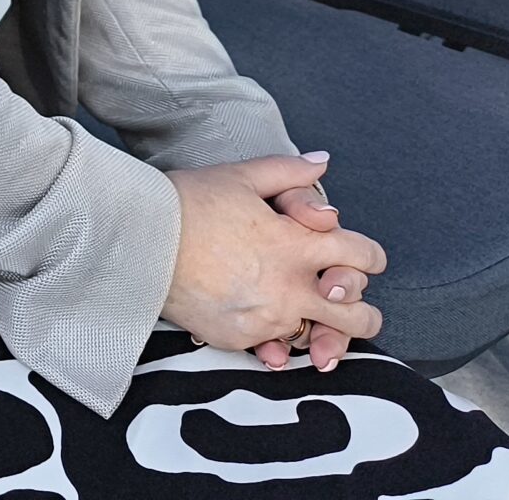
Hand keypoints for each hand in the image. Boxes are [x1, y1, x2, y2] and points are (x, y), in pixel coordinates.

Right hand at [163, 154, 385, 356]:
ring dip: (325, 333)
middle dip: (363, 310)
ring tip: (318, 332)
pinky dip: (275, 340)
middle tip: (354, 306)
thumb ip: (288, 171)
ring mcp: (267, 317)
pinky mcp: (240, 337)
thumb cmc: (188, 202)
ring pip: (319, 338)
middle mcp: (290, 286)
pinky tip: (271, 332)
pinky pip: (274, 347)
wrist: (138, 239)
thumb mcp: (240, 176)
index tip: (363, 258)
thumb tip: (322, 162)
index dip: (370, 256)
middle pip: (356, 313)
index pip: (362, 255)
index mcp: (297, 244)